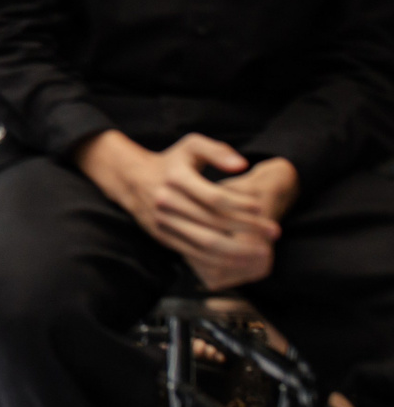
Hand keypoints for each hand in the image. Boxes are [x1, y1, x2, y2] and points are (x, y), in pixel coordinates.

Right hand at [77, 131, 287, 290]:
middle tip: (274, 232)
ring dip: (238, 251)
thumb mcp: (190, 146)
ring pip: (206, 243)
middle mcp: (167, 201)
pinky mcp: (164, 237)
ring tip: (263, 251)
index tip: (262, 207)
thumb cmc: (171, 162)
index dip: (240, 204)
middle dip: (248, 229)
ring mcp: (164, 222)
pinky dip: (220, 260)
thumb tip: (242, 164)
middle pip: (214, 222)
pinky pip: (195, 254)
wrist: (132, 179)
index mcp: (176, 177)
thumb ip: (217, 150)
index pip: (214, 197)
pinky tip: (241, 260)